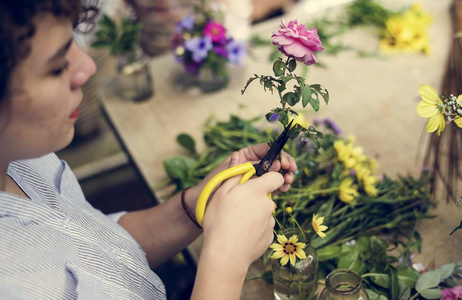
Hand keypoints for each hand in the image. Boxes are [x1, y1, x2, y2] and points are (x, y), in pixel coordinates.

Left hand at [193, 143, 296, 196]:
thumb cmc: (213, 183)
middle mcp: (253, 164)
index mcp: (245, 155)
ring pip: (276, 173)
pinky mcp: (257, 189)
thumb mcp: (230, 171)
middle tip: (291, 172)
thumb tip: (270, 161)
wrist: (203, 202)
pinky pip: (272, 185)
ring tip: (288, 182)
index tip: (284, 163)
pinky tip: (283, 189)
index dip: (278, 154)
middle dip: (285, 165)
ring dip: (285, 176)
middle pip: (275, 160)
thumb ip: (250, 166)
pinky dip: (280, 186)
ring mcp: (256, 177)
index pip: (266, 149)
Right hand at [201, 152, 284, 269]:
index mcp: (258, 190)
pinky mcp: (269, 237)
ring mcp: (270, 222)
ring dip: (253, 214)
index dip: (268, 177)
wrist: (226, 254)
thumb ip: (234, 173)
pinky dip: (254, 228)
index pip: (276, 177)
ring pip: (263, 212)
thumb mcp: (221, 192)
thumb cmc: (220, 220)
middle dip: (254, 197)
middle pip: (266, 196)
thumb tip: (239, 156)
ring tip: (236, 223)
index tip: (256, 181)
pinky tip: (240, 234)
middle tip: (236, 205)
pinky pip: (262, 227)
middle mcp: (268, 205)